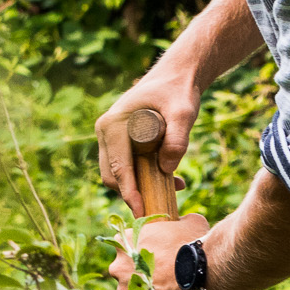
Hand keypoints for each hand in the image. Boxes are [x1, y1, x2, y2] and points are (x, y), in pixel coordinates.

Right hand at [95, 65, 200, 213]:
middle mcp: (105, 131)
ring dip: (138, 186)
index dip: (129, 192)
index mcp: (113, 125)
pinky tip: (170, 178)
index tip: (141, 211)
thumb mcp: (184, 113)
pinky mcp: (118, 140)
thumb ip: (177, 139)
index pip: (117, 167)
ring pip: (116, 172)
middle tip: (157, 208)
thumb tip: (167, 170)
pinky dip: (141, 177)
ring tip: (172, 188)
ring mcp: (109, 135)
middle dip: (132, 193)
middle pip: (111, 174)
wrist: (175, 77)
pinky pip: (124, 165)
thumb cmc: (178, 91)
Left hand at [108, 213, 213, 289]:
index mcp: (125, 242)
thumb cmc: (194, 246)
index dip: (140, 252)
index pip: (125, 245)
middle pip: (125, 272)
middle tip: (162, 279)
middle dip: (141, 276)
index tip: (155, 257)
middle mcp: (118, 266)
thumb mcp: (190, 223)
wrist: (203, 274)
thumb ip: (179, 221)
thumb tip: (182, 220)